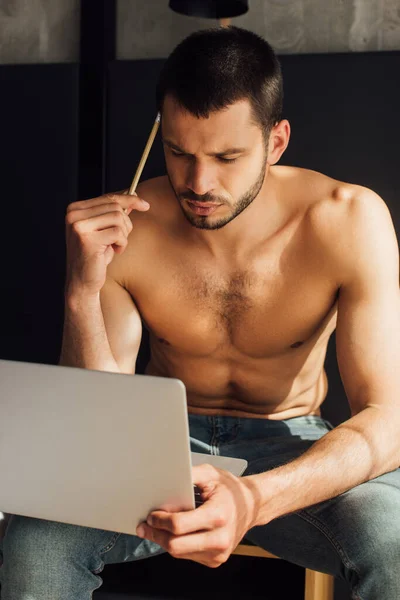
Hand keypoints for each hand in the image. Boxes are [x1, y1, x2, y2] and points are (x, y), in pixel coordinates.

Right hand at [64, 190, 149, 295]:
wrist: (82, 281)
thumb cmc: (95, 256)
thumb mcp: (105, 230)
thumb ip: (115, 212)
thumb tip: (134, 194)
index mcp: (75, 209)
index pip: (108, 197)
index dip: (129, 199)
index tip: (145, 204)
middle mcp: (74, 215)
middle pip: (115, 206)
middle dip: (126, 223)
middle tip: (121, 239)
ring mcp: (79, 227)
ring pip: (118, 218)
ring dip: (123, 234)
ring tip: (115, 246)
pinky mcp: (87, 239)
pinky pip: (118, 233)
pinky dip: (122, 243)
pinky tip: (114, 251)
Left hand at [136, 463, 258, 567]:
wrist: (252, 506)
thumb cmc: (229, 488)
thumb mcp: (211, 473)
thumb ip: (189, 474)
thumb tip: (165, 478)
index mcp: (218, 515)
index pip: (179, 525)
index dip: (160, 521)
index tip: (151, 514)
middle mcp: (220, 538)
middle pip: (175, 545)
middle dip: (156, 535)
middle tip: (144, 525)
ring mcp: (218, 553)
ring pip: (179, 553)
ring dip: (164, 541)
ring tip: (155, 528)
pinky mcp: (216, 560)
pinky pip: (188, 556)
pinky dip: (177, 545)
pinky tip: (174, 533)